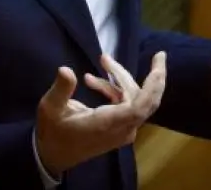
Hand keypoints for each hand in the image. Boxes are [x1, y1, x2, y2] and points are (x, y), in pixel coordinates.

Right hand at [35, 52, 166, 176]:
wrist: (53, 156)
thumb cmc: (52, 133)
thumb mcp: (50, 109)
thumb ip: (61, 89)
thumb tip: (65, 69)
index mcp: (108, 123)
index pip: (140, 105)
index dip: (154, 84)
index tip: (159, 61)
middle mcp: (122, 128)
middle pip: (142, 98)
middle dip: (150, 76)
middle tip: (157, 55)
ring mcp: (123, 130)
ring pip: (134, 99)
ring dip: (121, 79)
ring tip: (103, 60)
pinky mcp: (120, 129)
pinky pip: (126, 105)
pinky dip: (114, 90)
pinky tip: (92, 80)